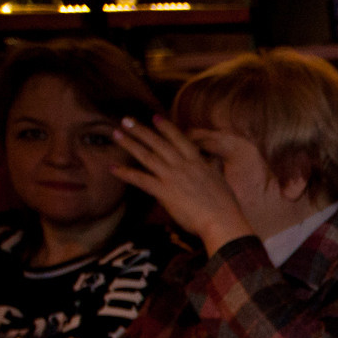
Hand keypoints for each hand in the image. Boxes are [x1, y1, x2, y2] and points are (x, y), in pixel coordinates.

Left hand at [110, 116, 252, 253]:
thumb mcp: (221, 181)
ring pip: (147, 156)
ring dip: (129, 143)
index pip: (179, 139)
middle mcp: (183, 165)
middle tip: (126, 119)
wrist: (222, 220)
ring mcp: (172, 177)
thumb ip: (213, 168)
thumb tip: (213, 162)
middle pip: (158, 143)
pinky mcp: (164, 191)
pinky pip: (140, 179)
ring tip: (116, 134)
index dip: (166, 127)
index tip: (155, 117)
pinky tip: (112, 168)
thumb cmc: (225, 205)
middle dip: (141, 130)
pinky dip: (125, 173)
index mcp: (198, 162)